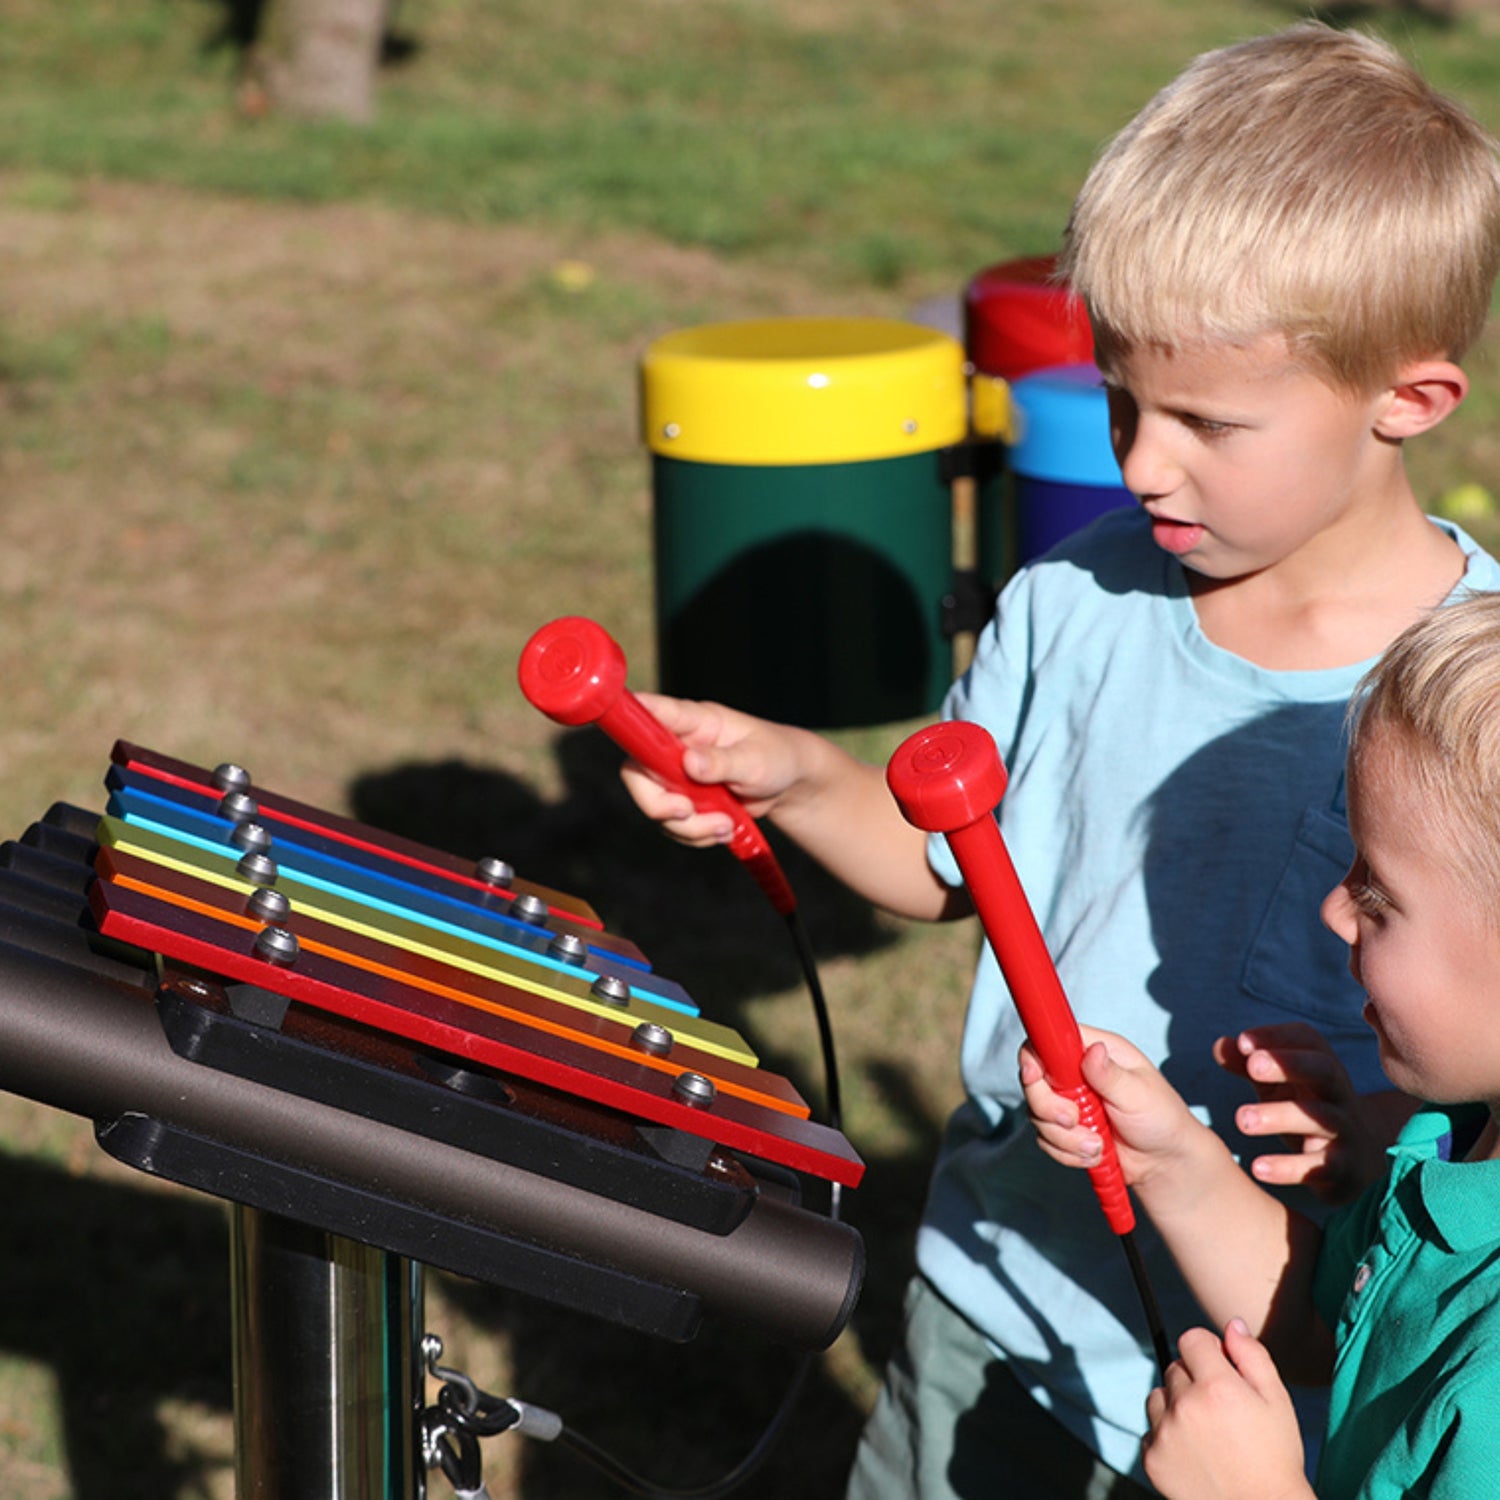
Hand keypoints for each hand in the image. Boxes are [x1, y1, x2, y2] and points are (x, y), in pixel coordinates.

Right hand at [616, 693, 804, 846]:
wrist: (788, 785)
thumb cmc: (776, 757)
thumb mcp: (756, 759)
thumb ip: (723, 761)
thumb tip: (691, 762)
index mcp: (694, 721)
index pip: (653, 711)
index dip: (631, 716)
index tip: (623, 726)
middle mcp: (676, 745)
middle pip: (636, 771)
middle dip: (657, 802)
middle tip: (686, 813)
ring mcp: (676, 774)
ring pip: (655, 805)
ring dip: (689, 826)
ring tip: (726, 826)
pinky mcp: (683, 800)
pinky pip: (673, 825)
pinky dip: (697, 835)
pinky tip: (724, 829)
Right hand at [1019, 1026, 1201, 1188]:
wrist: (1165, 1163)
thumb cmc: (1162, 1119)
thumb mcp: (1139, 1095)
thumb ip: (1111, 1075)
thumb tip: (1093, 1050)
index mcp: (1095, 1051)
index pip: (1049, 1042)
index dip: (1034, 1056)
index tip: (1036, 1077)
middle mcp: (1076, 1074)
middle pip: (1034, 1082)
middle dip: (1050, 1108)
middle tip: (1075, 1120)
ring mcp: (1069, 1102)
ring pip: (1038, 1116)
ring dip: (1066, 1138)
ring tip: (1097, 1145)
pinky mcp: (1066, 1130)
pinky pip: (1046, 1140)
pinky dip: (1068, 1153)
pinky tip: (1094, 1153)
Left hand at [1143, 1322, 1311, 1499]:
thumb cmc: (1275, 1457)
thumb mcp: (1278, 1402)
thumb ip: (1252, 1355)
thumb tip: (1231, 1324)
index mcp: (1217, 1387)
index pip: (1191, 1339)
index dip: (1208, 1350)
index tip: (1221, 1368)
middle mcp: (1185, 1406)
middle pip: (1175, 1367)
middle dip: (1195, 1379)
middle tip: (1222, 1410)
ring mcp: (1165, 1433)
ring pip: (1159, 1396)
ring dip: (1176, 1405)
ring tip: (1207, 1432)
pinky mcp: (1152, 1458)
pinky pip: (1151, 1429)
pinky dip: (1167, 1435)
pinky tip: (1195, 1453)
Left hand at [1215, 1023, 1415, 1203]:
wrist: (1358, 1157)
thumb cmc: (1303, 1108)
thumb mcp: (1276, 1083)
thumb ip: (1247, 1064)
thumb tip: (1220, 1045)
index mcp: (1320, 1064)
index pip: (1306, 1040)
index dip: (1275, 1037)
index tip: (1243, 1041)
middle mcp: (1337, 1093)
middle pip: (1323, 1070)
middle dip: (1289, 1065)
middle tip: (1252, 1066)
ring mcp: (1344, 1129)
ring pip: (1321, 1118)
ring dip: (1281, 1116)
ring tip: (1242, 1120)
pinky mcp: (1343, 1167)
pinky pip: (1321, 1166)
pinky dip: (1290, 1168)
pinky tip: (1258, 1168)